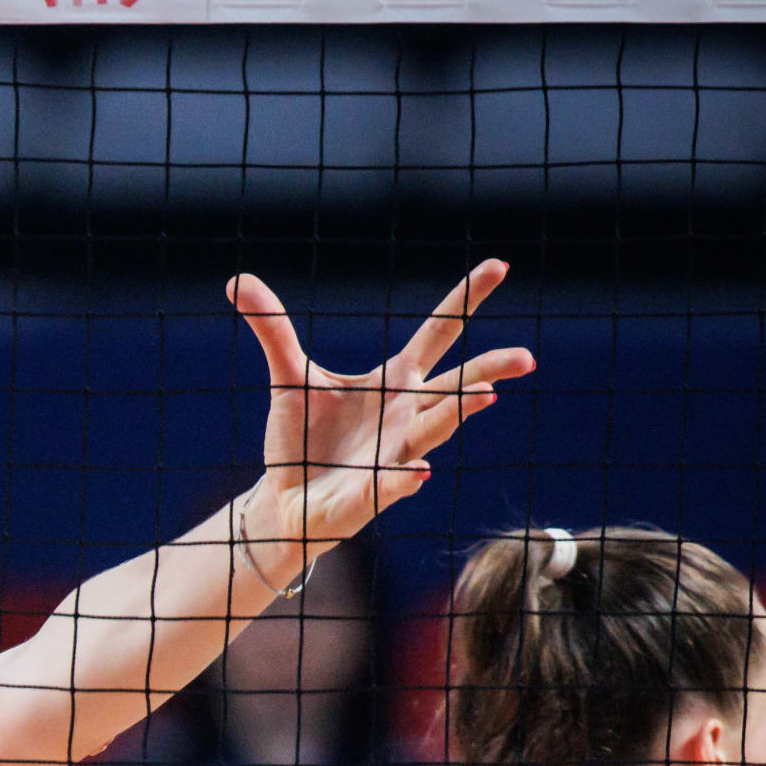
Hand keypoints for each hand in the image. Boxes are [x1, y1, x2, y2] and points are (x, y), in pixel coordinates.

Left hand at [229, 261, 533, 572]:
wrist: (285, 500)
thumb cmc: (301, 440)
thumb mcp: (287, 378)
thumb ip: (273, 330)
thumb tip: (239, 281)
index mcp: (396, 382)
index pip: (439, 333)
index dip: (466, 299)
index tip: (499, 265)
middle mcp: (406, 415)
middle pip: (457, 385)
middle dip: (490, 370)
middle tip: (526, 357)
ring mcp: (396, 454)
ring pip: (435, 430)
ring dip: (460, 414)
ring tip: (487, 396)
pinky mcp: (372, 493)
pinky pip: (393, 483)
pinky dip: (406, 476)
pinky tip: (420, 470)